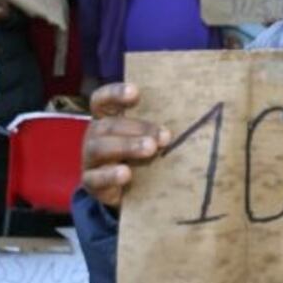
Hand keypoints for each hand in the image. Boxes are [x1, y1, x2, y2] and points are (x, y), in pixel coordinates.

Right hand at [82, 83, 170, 207]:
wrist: (130, 190)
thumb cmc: (142, 153)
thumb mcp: (149, 135)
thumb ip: (159, 125)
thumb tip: (192, 113)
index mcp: (106, 118)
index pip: (102, 100)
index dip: (115, 94)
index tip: (136, 92)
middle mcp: (95, 135)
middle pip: (108, 125)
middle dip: (138, 128)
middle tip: (165, 135)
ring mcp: (90, 159)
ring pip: (100, 148)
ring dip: (127, 146)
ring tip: (151, 149)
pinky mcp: (92, 182)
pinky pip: (95, 178)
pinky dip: (110, 176)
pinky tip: (126, 174)